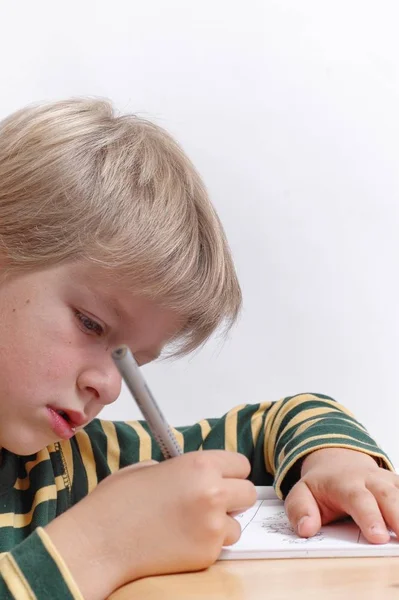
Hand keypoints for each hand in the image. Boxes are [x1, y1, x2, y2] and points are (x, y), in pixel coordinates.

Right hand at [45, 451, 255, 599]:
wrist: (100, 542)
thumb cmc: (117, 503)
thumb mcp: (149, 467)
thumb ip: (181, 468)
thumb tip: (195, 474)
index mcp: (199, 464)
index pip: (241, 464)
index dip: (230, 471)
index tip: (222, 477)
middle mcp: (212, 492)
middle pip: (248, 493)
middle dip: (232, 497)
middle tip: (210, 501)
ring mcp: (212, 526)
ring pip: (237, 524)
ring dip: (221, 523)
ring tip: (190, 523)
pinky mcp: (207, 554)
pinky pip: (220, 546)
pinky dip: (206, 544)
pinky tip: (180, 539)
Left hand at [284, 448, 398, 543]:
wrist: (337, 461)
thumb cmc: (322, 485)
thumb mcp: (302, 492)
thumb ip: (299, 509)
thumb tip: (306, 528)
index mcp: (345, 483)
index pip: (359, 499)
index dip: (370, 517)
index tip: (378, 536)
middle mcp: (371, 480)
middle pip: (389, 497)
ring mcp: (389, 482)